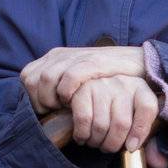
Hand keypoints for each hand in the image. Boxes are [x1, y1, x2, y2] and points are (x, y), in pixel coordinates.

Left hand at [21, 45, 145, 113]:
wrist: (139, 62)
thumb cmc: (108, 77)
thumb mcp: (78, 81)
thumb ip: (60, 88)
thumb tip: (43, 107)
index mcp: (55, 58)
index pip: (28, 76)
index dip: (31, 96)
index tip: (43, 111)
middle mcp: (62, 55)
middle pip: (34, 78)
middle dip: (39, 100)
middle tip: (53, 113)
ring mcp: (77, 56)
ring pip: (47, 77)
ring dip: (51, 98)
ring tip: (63, 110)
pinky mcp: (94, 61)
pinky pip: (70, 76)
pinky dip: (67, 91)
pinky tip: (73, 102)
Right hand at [68, 74, 159, 154]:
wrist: (87, 93)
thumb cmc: (117, 113)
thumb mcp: (136, 125)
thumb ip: (149, 145)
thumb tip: (161, 164)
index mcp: (141, 90)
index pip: (148, 108)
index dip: (140, 132)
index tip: (131, 148)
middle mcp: (123, 83)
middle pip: (122, 123)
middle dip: (113, 144)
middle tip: (109, 149)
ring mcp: (102, 85)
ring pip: (101, 124)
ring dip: (97, 142)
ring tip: (96, 143)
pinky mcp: (83, 90)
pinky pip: (84, 119)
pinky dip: (82, 135)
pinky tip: (83, 138)